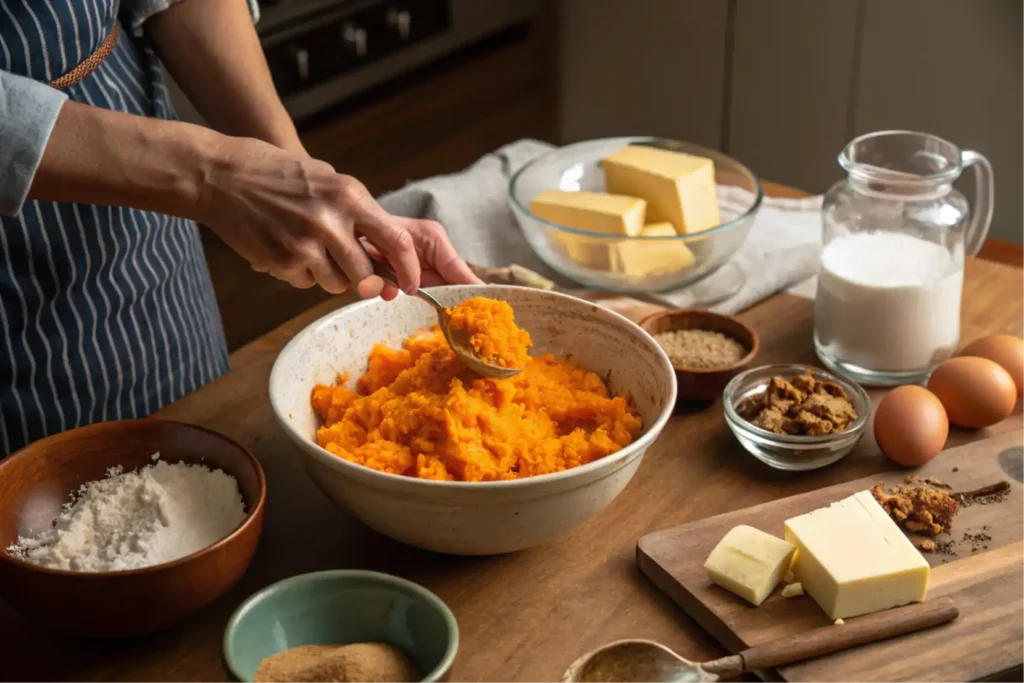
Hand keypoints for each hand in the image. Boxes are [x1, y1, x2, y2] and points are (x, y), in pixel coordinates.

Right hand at [194, 136, 480, 296]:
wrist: (220, 175)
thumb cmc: (277, 173)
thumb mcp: (327, 178)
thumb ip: (357, 213)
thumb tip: (387, 252)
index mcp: (349, 196)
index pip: (396, 242)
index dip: (410, 270)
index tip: (411, 284)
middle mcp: (331, 222)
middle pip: (366, 274)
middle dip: (364, 279)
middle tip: (351, 269)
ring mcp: (304, 244)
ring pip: (336, 284)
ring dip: (330, 275)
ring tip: (310, 247)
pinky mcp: (281, 261)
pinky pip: (306, 282)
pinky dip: (300, 272)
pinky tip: (285, 246)